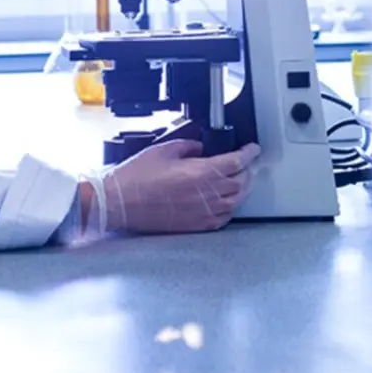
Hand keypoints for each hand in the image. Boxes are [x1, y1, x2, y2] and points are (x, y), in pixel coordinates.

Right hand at [79, 140, 260, 235]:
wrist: (119, 202)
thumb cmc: (136, 178)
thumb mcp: (164, 149)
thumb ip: (188, 147)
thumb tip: (200, 149)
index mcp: (201, 173)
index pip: (237, 162)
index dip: (248, 153)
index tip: (252, 149)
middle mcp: (206, 195)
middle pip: (241, 182)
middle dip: (247, 171)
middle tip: (245, 163)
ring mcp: (202, 213)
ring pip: (236, 201)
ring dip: (241, 190)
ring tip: (239, 181)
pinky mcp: (195, 226)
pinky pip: (223, 218)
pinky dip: (229, 208)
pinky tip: (225, 203)